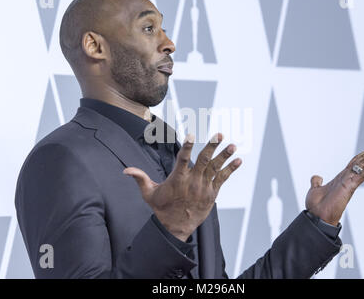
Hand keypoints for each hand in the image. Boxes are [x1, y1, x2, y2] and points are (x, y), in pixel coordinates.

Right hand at [123, 133, 241, 240]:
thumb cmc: (162, 208)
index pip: (183, 159)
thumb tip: (125, 170)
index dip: (188, 147)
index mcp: (177, 179)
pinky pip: (222, 179)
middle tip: (218, 135)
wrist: (176, 228)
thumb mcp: (148, 194)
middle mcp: (192, 182)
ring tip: (232, 145)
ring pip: (215, 168)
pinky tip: (238, 160)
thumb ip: (140, 178)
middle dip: (211, 147)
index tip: (192, 135)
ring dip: (224, 156)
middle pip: (203, 161)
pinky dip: (230, 169)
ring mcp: (204, 188)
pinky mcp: (212, 194)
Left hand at [305, 144, 363, 225]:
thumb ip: (316, 182)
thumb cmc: (316, 207)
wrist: (316, 216)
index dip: (363, 155)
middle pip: (362, 163)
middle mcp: (346, 180)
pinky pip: (360, 176)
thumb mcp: (315, 189)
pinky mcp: (348, 188)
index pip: (354, 164)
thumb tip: (317, 177)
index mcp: (340, 179)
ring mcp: (349, 183)